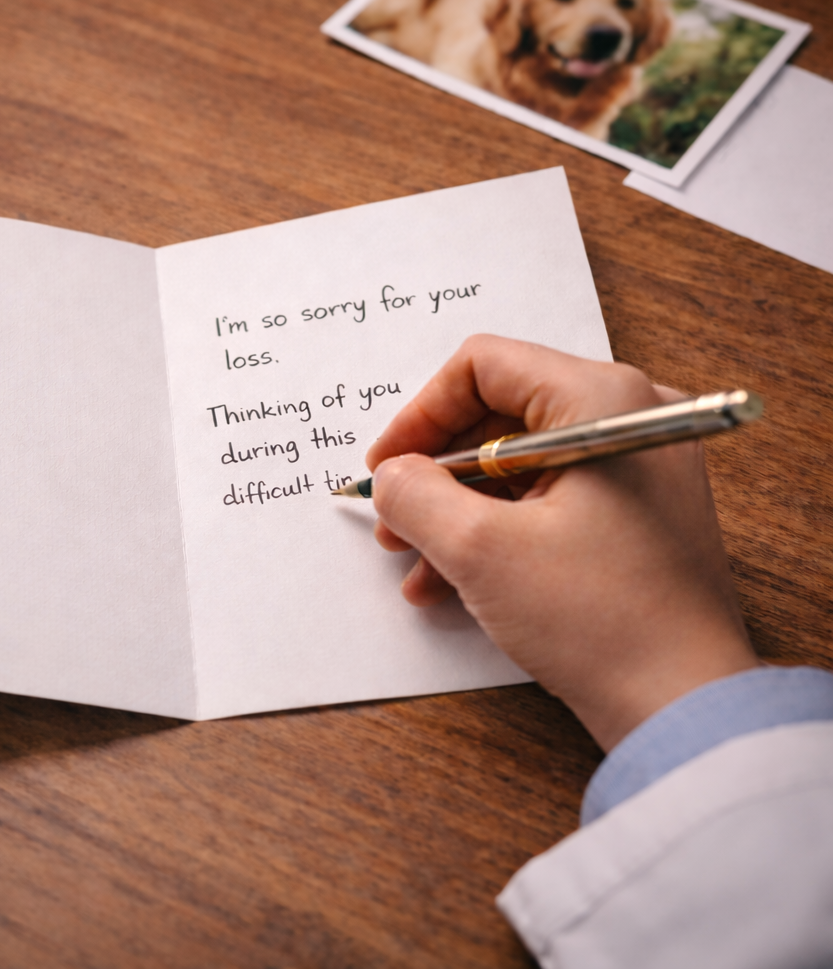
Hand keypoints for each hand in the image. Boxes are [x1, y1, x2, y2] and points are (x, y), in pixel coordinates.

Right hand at [368, 335, 756, 750]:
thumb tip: (391, 478)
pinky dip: (497, 532)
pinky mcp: (637, 515)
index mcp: (602, 401)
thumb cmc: (601, 619)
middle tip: (395, 518)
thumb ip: (415, 495)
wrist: (682, 703)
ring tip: (417, 562)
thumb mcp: (479, 550)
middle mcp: (629, 418)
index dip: (420, 415)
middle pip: (498, 415)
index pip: (484, 367)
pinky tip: (452, 583)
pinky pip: (548, 500)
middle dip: (436, 472)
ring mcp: (639, 469)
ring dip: (457, 510)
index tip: (388, 467)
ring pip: (517, 465)